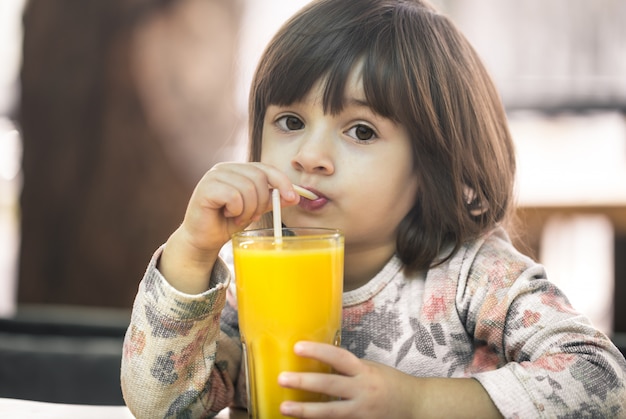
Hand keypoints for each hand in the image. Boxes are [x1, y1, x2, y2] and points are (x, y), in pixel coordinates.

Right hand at [160, 162, 298, 292]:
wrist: (203, 240)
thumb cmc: (227, 223)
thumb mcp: (254, 210)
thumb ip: (271, 200)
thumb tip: (294, 196)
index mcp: (238, 169)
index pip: (265, 167)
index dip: (282, 181)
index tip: (293, 197)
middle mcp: (225, 168)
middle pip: (259, 177)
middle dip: (261, 202)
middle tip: (252, 216)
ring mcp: (213, 176)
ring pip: (247, 188)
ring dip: (248, 209)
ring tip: (238, 217)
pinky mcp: (205, 188)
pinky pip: (233, 196)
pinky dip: (236, 210)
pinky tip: (227, 215)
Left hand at [278, 342, 501, 418]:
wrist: (416, 405)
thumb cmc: (390, 383)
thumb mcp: (371, 368)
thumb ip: (349, 368)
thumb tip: (320, 362)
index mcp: (364, 371)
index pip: (338, 357)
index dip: (318, 351)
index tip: (297, 347)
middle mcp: (363, 390)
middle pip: (330, 385)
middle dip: (304, 382)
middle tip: (282, 378)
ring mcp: (362, 412)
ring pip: (330, 412)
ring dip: (305, 410)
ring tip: (284, 407)